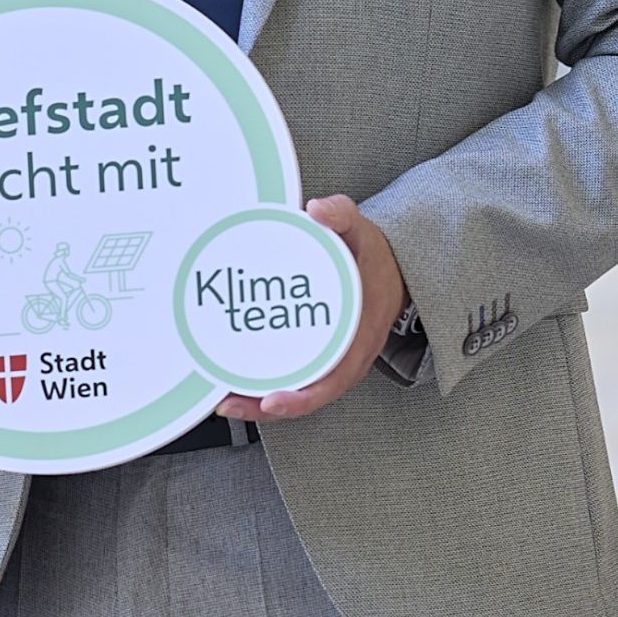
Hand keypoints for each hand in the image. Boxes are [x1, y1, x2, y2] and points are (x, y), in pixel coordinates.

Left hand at [217, 195, 407, 424]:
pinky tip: (234, 382)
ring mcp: (332, 361)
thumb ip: (342, 215)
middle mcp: (345, 359)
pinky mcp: (319, 357)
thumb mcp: (362, 232)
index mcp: (359, 339)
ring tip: (222, 399)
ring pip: (295, 392)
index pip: (331, 380)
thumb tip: (318, 209)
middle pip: (306, 396)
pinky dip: (265, 384)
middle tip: (229, 403)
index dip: (302, 396)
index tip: (273, 400)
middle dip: (266, 407)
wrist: (395, 271)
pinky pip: (293, 378)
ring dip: (259, 401)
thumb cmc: (374, 258)